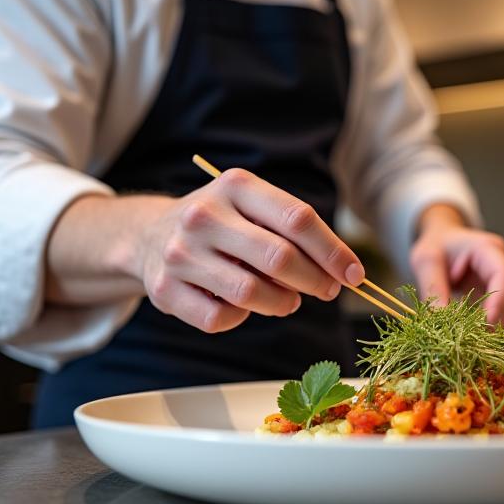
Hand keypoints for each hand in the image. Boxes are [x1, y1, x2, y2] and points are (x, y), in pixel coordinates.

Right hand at [133, 169, 364, 332]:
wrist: (149, 235)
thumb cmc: (224, 224)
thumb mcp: (254, 208)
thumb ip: (295, 232)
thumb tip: (342, 272)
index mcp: (235, 186)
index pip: (298, 219)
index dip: (333, 251)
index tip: (354, 274)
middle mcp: (204, 215)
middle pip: (279, 257)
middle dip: (314, 280)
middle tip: (327, 290)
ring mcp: (181, 253)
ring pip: (251, 293)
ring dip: (282, 303)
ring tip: (287, 300)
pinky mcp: (165, 290)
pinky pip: (220, 318)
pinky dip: (241, 318)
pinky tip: (242, 305)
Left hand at [408, 205, 503, 325]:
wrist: (443, 241)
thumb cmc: (436, 245)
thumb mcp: (426, 260)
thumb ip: (433, 288)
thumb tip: (440, 319)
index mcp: (487, 248)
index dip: (499, 300)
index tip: (486, 323)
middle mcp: (503, 262)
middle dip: (495, 318)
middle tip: (471, 336)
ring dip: (492, 324)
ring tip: (467, 334)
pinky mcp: (501, 293)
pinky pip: (502, 312)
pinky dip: (488, 324)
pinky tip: (471, 331)